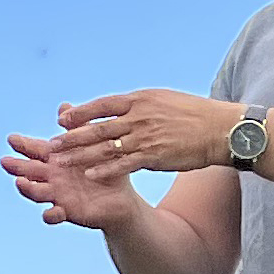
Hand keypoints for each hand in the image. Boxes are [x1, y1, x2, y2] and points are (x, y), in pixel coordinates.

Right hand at [3, 133, 145, 231]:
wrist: (121, 198)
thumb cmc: (106, 168)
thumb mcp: (93, 144)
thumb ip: (78, 127)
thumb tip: (64, 106)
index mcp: (56, 159)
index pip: (35, 150)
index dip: (23, 145)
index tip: (12, 138)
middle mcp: (52, 177)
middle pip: (29, 171)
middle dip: (17, 166)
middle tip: (5, 161)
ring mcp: (57, 195)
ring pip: (37, 192)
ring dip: (27, 188)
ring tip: (20, 182)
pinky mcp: (67, 212)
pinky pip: (55, 215)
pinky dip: (51, 215)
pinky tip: (51, 212)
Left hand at [48, 90, 242, 178]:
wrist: (221, 129)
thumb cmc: (195, 114)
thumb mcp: (165, 100)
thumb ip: (141, 104)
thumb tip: (125, 105)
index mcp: (141, 99)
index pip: (103, 105)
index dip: (81, 113)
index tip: (63, 120)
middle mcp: (139, 116)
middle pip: (98, 127)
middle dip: (72, 137)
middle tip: (52, 145)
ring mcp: (145, 137)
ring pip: (106, 147)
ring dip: (81, 155)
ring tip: (61, 163)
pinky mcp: (154, 156)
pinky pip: (124, 164)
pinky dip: (105, 169)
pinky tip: (89, 174)